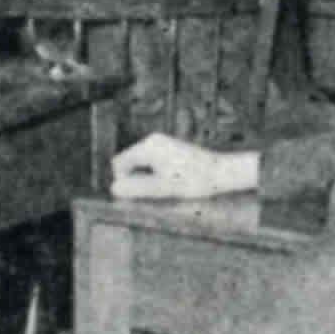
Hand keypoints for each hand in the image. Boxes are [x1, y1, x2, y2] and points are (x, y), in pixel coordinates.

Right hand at [111, 134, 257, 202]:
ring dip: (145, 177)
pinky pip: (150, 161)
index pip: (119, 163)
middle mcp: (152, 140)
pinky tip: (170, 180)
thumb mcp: (163, 188)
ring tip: (166, 185)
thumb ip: (137, 188)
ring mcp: (160, 142)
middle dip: (135, 178)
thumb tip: (114, 189)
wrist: (220, 172)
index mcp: (148, 147)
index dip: (123, 181)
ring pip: (139, 163)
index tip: (141, 193)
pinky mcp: (168, 148)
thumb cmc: (194, 181)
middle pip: (128, 162)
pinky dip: (154, 173)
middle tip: (156, 191)